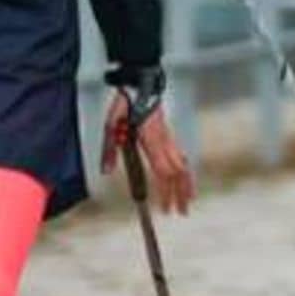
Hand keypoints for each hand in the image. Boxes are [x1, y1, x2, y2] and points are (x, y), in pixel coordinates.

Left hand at [100, 94, 194, 214]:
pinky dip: (186, 172)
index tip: (165, 208)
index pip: (162, 172)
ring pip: (184, 164)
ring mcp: (170, 137)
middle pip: (178, 173)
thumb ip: (109, 149)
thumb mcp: (111, 125)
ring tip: (189, 201)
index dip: (166, 192)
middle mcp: (165, 141)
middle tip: (182, 213)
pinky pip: (182, 157)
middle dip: (181, 194)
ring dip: (187, 184)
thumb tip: (105, 172)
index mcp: (151, 141)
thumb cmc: (125, 104)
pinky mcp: (170, 135)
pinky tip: (184, 180)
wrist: (141, 82)